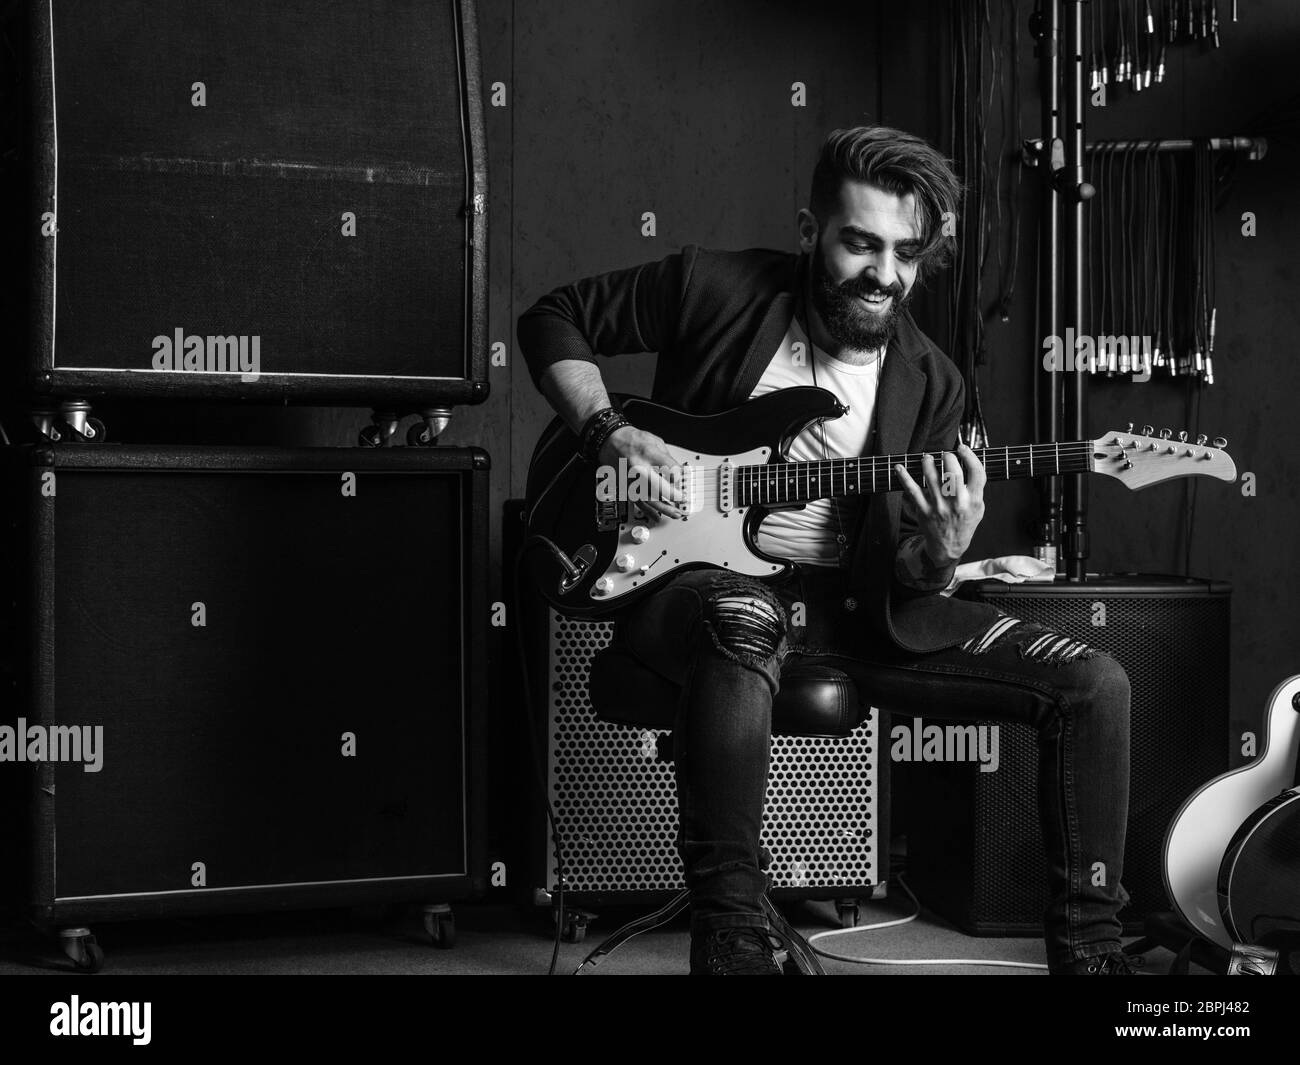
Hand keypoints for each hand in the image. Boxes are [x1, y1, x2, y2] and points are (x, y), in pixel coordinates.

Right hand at [597, 425, 687, 520]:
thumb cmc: (633, 439)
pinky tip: (657, 517)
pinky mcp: (626, 486)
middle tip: (682, 500)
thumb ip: (668, 458)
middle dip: (674, 495)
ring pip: (649, 499)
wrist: (611, 441)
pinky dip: (648, 511)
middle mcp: (639, 468)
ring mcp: (631, 479)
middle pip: (660, 487)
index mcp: (649, 453)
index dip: (681, 477)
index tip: (684, 480)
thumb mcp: (656, 441)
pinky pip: (638, 502)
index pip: (671, 470)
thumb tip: (679, 473)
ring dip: (664, 508)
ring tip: (675, 513)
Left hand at [895, 443, 986, 565]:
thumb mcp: (978, 507)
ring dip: (927, 463)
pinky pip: (912, 490)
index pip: (977, 472)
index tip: (962, 447)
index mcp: (973, 500)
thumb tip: (966, 460)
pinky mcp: (923, 510)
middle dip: (947, 457)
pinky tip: (899, 468)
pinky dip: (904, 477)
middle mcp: (957, 502)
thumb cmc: (964, 522)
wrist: (949, 546)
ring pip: (931, 477)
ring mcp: (939, 506)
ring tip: (927, 458)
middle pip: (953, 472)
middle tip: (945, 455)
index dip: (969, 456)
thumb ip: (975, 487)